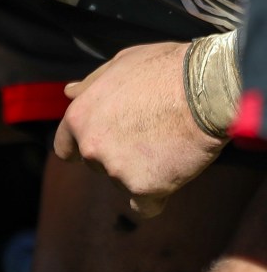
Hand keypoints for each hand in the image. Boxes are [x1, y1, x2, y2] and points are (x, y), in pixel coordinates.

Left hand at [55, 41, 228, 217]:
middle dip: (116, 156)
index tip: (99, 146)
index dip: (80, 147)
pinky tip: (169, 176)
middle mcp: (90, 146)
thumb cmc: (164, 71)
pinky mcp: (143, 188)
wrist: (205, 90)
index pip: (65, 146)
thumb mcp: (118, 65)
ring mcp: (115, 169)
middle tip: (148, 136)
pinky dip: (156, 197)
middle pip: (97, 165)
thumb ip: (91, 84)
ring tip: (167, 145)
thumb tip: (69, 91)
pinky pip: (144, 206)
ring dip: (140, 172)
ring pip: (122, 182)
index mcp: (79, 117)